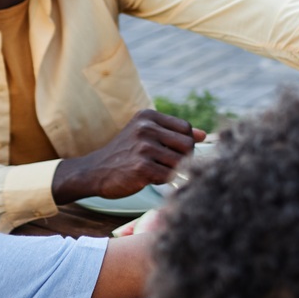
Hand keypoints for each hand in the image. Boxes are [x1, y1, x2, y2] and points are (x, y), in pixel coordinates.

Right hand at [53, 110, 204, 204]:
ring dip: (172, 171)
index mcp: (148, 117)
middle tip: (167, 165)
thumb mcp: (146, 136)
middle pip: (188, 145)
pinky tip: (148, 178)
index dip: (185, 143)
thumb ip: (174, 133)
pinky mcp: (141, 167)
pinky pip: (169, 176)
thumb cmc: (125, 154)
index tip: (173, 152)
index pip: (186, 128)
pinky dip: (163, 180)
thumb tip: (204, 135)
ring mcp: (143, 147)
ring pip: (180, 162)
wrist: (93, 171)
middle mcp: (146, 128)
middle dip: (183, 158)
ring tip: (155, 170)